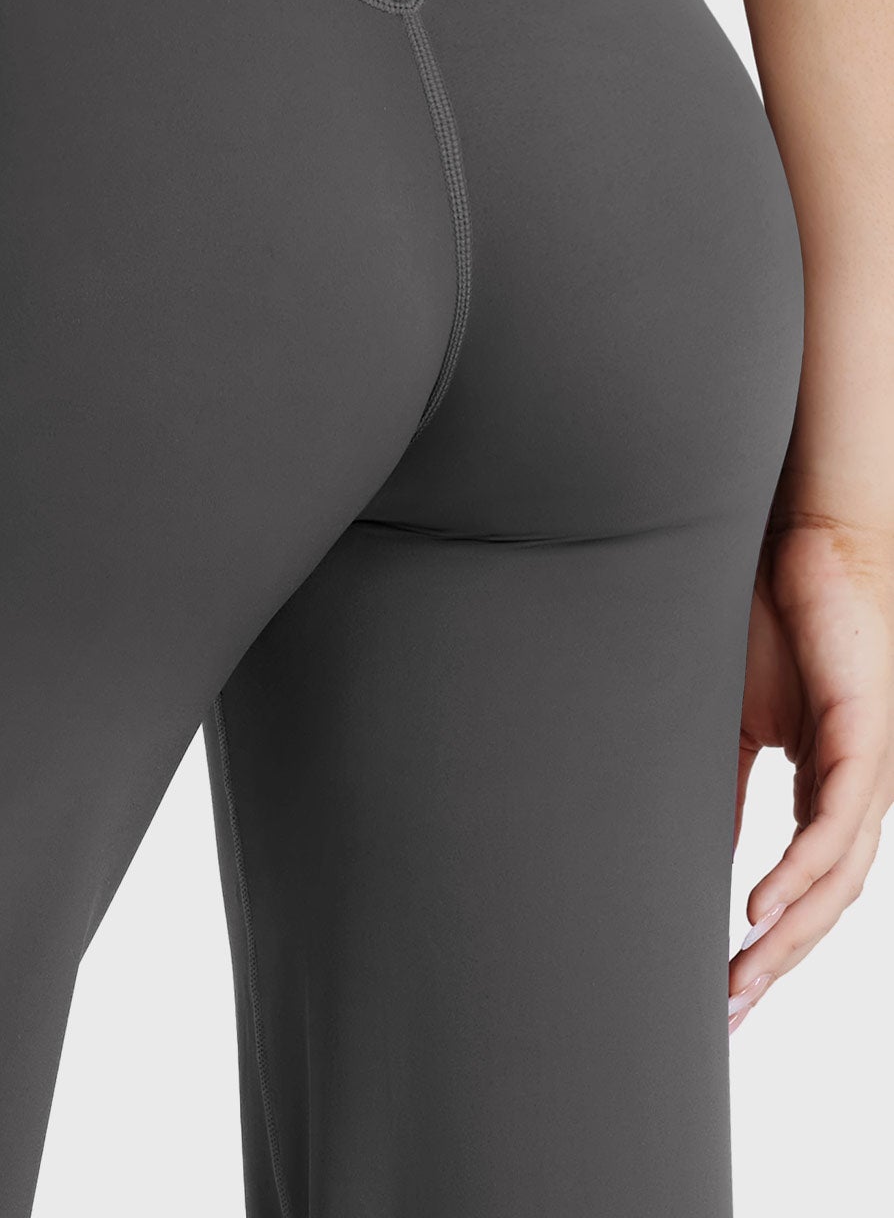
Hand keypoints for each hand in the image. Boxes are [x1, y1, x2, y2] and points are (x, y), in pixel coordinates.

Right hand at [729, 513, 893, 1032]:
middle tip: (726, 1012)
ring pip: (836, 879)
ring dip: (788, 937)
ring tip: (739, 977)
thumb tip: (686, 845)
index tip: (719, 991)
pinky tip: (760, 905)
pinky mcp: (866, 737)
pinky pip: (836, 825)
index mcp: (824, 787)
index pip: (802, 886)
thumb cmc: (770, 616)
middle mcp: (856, 790)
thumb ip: (719, 779)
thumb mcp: (730, 715)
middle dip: (775, 963)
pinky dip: (799, 872)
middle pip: (823, 902)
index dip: (766, 944)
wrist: (804, 541)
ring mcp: (867, 769)